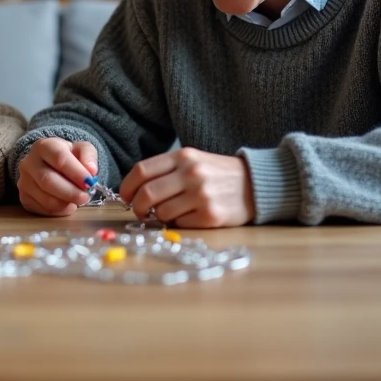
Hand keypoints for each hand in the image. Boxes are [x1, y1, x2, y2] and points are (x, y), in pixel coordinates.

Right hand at [16, 137, 97, 216]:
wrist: (50, 164)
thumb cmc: (68, 157)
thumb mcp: (81, 149)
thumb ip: (88, 156)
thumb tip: (91, 171)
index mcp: (43, 146)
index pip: (58, 158)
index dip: (75, 172)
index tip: (89, 182)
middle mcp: (28, 163)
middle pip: (48, 180)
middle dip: (70, 192)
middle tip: (85, 197)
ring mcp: (23, 182)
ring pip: (46, 199)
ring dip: (66, 203)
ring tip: (77, 200)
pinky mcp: (24, 198)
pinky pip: (43, 210)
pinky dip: (59, 211)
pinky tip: (66, 204)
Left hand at [118, 147, 255, 227]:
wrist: (255, 184)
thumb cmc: (217, 174)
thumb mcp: (193, 161)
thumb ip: (167, 171)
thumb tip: (135, 191)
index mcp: (183, 157)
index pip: (142, 171)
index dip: (127, 186)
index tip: (125, 196)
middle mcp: (191, 173)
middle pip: (147, 194)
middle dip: (137, 206)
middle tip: (140, 212)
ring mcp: (201, 195)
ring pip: (162, 212)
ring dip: (160, 216)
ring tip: (170, 213)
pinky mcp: (210, 215)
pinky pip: (180, 223)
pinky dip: (178, 223)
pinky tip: (189, 217)